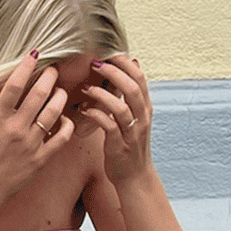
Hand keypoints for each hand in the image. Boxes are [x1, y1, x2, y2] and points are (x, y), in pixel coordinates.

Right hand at [0, 50, 76, 230]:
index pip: (13, 86)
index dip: (25, 67)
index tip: (34, 55)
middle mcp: (16, 129)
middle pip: (38, 94)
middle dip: (48, 77)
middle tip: (52, 70)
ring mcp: (31, 144)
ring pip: (53, 112)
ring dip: (59, 96)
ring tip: (59, 90)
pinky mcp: (42, 159)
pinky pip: (61, 137)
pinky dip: (66, 124)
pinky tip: (63, 117)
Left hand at [76, 56, 152, 188]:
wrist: (135, 177)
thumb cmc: (130, 144)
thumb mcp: (137, 115)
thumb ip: (134, 92)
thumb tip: (134, 63)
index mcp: (145, 108)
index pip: (139, 78)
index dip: (124, 63)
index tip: (108, 52)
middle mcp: (142, 118)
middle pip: (132, 88)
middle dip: (113, 73)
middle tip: (95, 63)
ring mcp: (132, 132)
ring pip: (120, 107)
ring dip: (102, 94)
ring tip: (87, 87)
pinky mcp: (119, 146)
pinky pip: (108, 126)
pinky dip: (96, 115)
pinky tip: (85, 110)